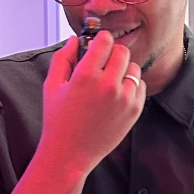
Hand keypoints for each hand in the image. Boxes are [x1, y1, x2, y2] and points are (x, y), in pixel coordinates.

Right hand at [37, 31, 144, 181]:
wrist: (70, 154)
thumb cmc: (58, 120)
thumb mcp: (52, 86)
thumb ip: (63, 58)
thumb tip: (75, 39)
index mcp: (86, 75)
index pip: (104, 41)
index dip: (100, 40)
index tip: (97, 45)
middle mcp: (108, 85)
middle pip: (122, 51)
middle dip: (112, 53)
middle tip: (103, 63)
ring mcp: (124, 99)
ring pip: (134, 68)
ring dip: (123, 69)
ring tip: (109, 80)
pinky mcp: (134, 111)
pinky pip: (140, 85)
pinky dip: (131, 85)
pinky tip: (117, 93)